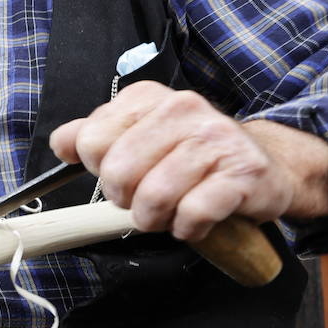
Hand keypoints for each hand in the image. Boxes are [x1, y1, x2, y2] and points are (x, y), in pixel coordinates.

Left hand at [49, 81, 327, 240]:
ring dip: (156, 219)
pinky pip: (194, 213)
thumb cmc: (193, 158)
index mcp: (149, 98)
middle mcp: (183, 109)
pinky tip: (195, 221)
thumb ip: (95, 137)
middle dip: (126, 200)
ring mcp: (216, 139)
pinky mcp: (243, 172)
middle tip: (146, 200)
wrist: (266, 166)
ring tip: (170, 213)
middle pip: (118, 173)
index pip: (92, 141)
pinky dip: (187, 229)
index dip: (100, 170)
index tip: (122, 174)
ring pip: (154, 197)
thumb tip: (60, 143)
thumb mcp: (140, 136)